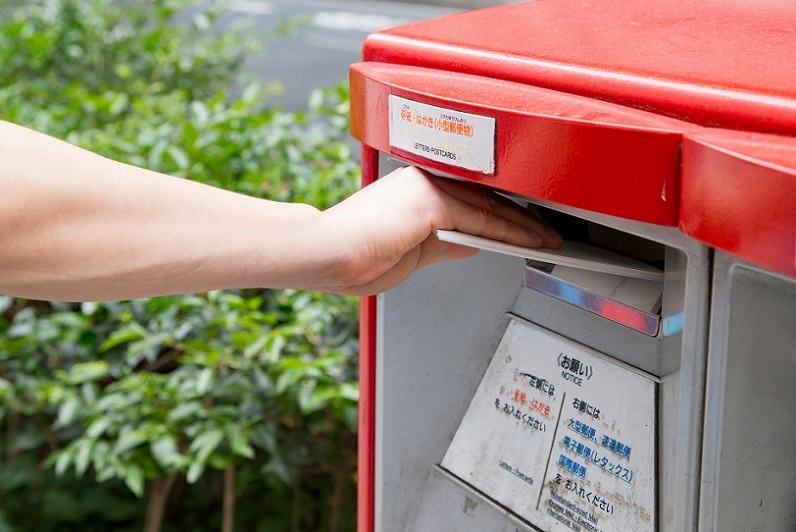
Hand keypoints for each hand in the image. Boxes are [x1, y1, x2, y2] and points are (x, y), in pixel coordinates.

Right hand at [314, 166, 561, 294]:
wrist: (326, 255)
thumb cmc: (353, 257)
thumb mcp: (412, 253)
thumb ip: (444, 243)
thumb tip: (472, 241)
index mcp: (415, 190)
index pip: (470, 201)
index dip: (503, 217)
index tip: (526, 230)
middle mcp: (424, 180)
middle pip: (486, 199)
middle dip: (522, 220)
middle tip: (550, 235)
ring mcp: (428, 186)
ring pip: (489, 206)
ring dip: (525, 226)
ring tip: (550, 242)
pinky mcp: (431, 200)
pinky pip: (482, 219)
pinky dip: (511, 233)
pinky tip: (532, 243)